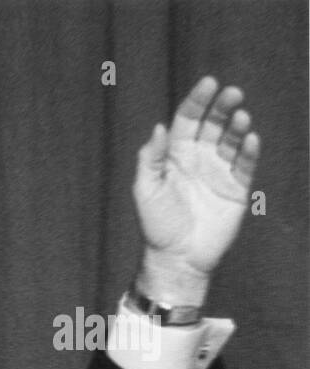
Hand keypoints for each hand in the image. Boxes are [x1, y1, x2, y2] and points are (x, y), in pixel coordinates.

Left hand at [133, 77, 259, 302]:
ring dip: (237, 126)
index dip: (197, 101)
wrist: (177, 257)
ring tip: (240, 117)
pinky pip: (245, 164)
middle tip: (232, 93)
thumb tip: (159, 127)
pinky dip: (248, 150)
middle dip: (222, 106)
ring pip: (231, 140)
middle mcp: (199, 159)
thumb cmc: (157, 224)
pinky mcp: (236, 188)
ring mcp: (219, 172)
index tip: (208, 83)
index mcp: (175, 156)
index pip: (188, 120)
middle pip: (213, 124)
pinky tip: (250, 139)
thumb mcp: (146, 190)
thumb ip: (151, 159)